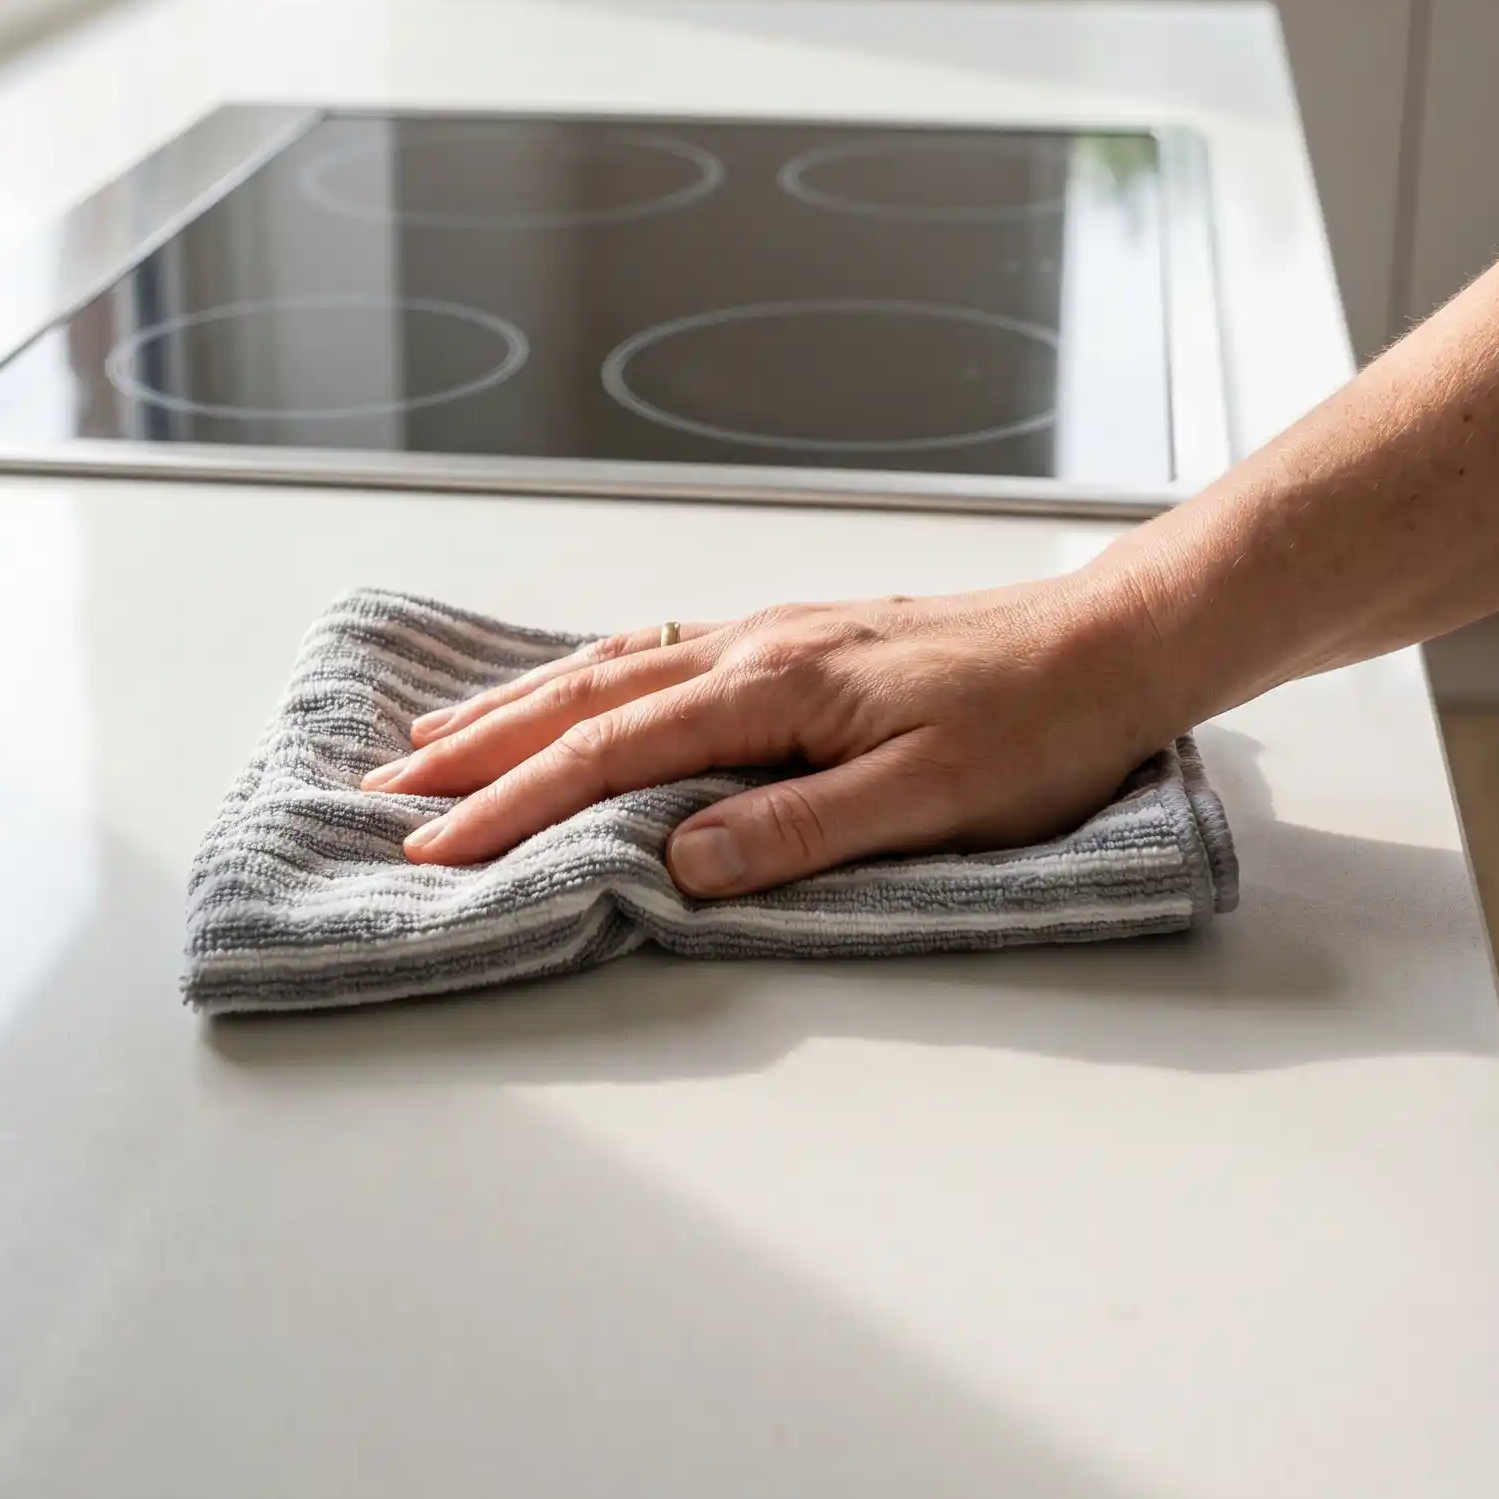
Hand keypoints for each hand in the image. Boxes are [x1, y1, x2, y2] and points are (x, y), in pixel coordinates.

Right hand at [360, 579, 1179, 897]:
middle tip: (385, 788)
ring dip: (516, 704)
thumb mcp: (931, 798)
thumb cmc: (1037, 724)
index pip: (611, 751)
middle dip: (476, 747)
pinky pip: (656, 654)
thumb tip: (682, 860)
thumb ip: (801, 830)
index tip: (434, 845)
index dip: (513, 801)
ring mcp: (772, 637)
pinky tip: (571, 689)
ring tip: (435, 731)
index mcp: (775, 686)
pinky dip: (585, 677)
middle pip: (583, 697)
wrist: (1112, 640)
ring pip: (611, 667)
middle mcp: (755, 647)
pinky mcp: (798, 643)